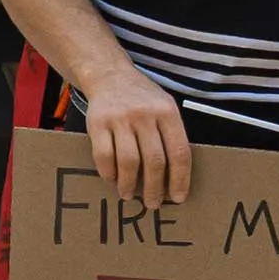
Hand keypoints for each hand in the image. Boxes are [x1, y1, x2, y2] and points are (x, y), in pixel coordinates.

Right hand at [80, 67, 190, 207]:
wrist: (110, 76)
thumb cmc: (143, 99)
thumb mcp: (166, 107)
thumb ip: (171, 136)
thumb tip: (177, 177)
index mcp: (168, 113)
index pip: (179, 152)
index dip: (180, 179)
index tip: (178, 198)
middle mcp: (145, 115)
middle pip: (154, 161)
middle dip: (155, 188)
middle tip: (153, 203)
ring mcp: (120, 118)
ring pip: (128, 161)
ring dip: (129, 184)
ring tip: (129, 195)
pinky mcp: (98, 122)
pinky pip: (103, 155)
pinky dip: (108, 172)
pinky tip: (112, 180)